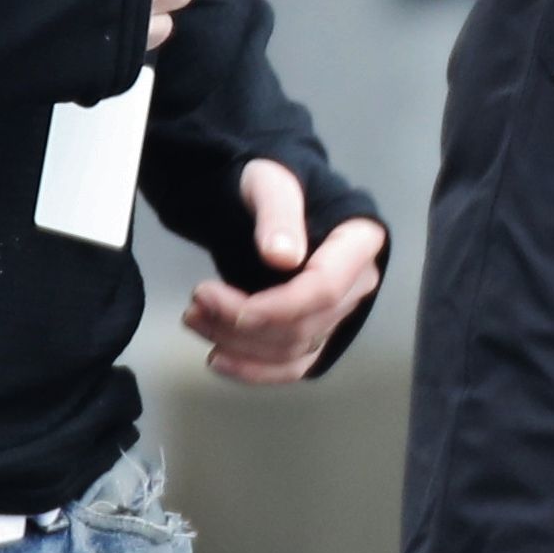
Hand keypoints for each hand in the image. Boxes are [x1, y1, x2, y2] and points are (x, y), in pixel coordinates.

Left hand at [181, 160, 384, 383]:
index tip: (217, 299)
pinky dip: (255, 370)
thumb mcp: (270, 182)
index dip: (275, 306)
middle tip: (195, 302)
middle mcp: (358, 282)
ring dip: (238, 344)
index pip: (324, 288)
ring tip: (194, 318)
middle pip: (305, 325)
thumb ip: (278, 213)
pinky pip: (294, 365)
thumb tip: (284, 257)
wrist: (271, 194)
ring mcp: (340, 311)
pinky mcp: (318, 331)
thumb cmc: (273, 182)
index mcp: (358, 241)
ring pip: (294, 349)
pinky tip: (218, 359)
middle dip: (242, 322)